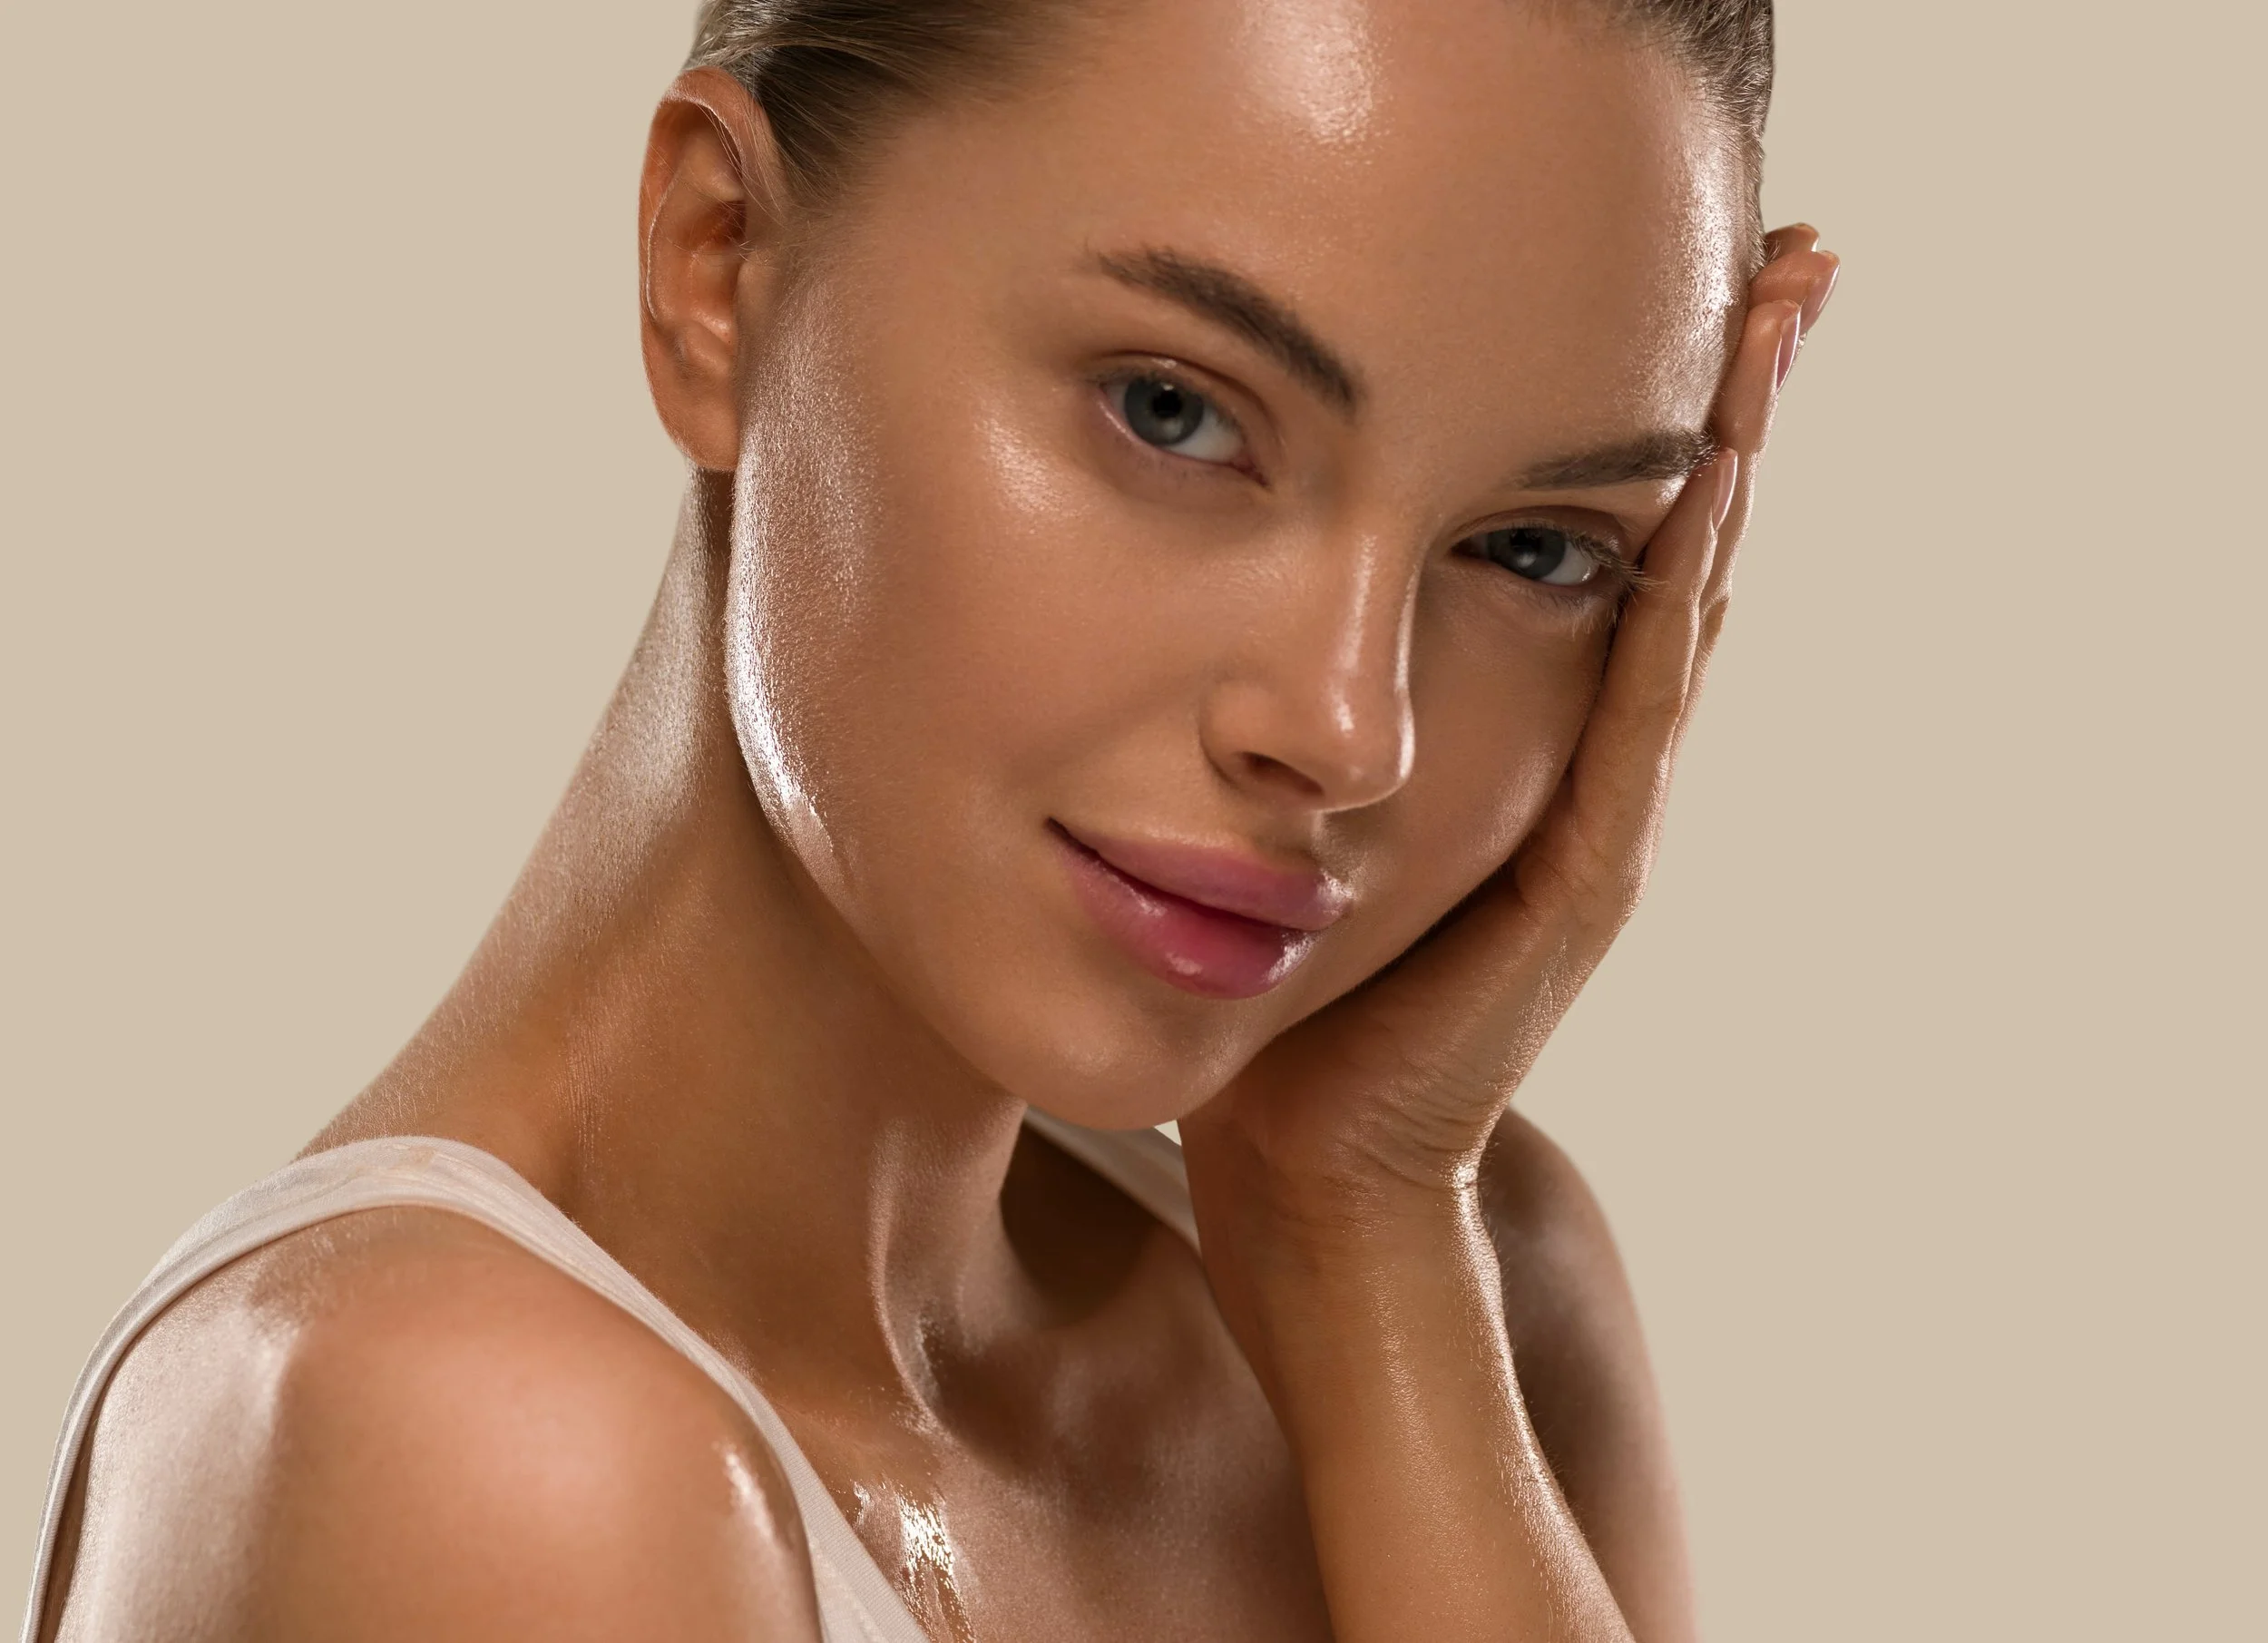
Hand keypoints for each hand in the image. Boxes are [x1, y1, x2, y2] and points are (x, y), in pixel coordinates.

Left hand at [1183, 229, 1840, 1241]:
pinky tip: (1701, 489)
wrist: (1319, 1158)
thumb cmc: (1300, 998)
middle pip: (1684, 555)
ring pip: (1687, 606)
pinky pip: (1642, 705)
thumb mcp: (1325, 825)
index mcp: (1538, 744)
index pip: (1619, 558)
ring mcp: (1605, 814)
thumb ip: (1336, 738)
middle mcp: (1595, 765)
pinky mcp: (1587, 871)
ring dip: (1736, 465)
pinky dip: (1676, 594)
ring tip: (1783, 323)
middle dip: (1736, 412)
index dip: (1670, 436)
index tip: (1705, 299)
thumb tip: (1275, 639)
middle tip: (1795, 263)